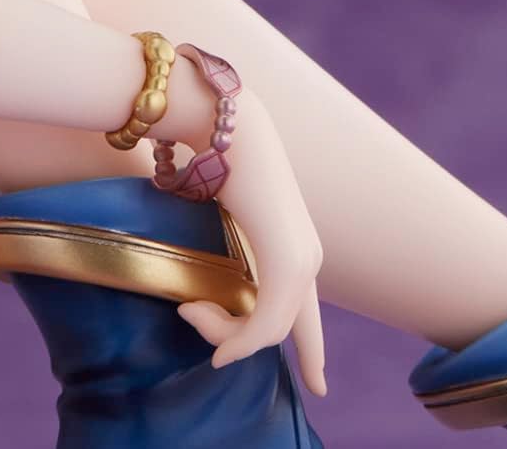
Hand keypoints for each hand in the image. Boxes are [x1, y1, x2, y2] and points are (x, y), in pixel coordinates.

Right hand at [173, 90, 327, 398]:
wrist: (220, 119)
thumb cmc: (210, 154)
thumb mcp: (219, 208)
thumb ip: (222, 236)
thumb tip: (196, 256)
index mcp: (293, 244)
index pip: (306, 312)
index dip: (313, 351)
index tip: (319, 387)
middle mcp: (306, 257)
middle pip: (277, 331)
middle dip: (233, 341)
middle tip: (191, 319)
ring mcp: (300, 260)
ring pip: (267, 332)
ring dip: (222, 332)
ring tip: (186, 309)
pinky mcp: (286, 261)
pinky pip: (264, 322)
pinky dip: (232, 333)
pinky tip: (194, 315)